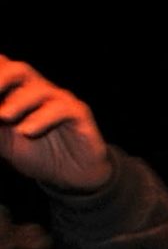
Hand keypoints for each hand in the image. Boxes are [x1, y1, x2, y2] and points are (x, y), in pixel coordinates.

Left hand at [0, 58, 112, 191]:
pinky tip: (27, 131)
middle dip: (0, 77)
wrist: (73, 178)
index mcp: (18, 92)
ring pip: (39, 89)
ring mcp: (59, 100)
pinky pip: (61, 109)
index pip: (3, 70)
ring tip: (3, 116)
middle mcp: (38, 91)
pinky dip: (42, 119)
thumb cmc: (38, 155)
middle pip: (19, 70)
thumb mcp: (6, 145)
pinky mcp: (79, 114)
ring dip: (18, 101)